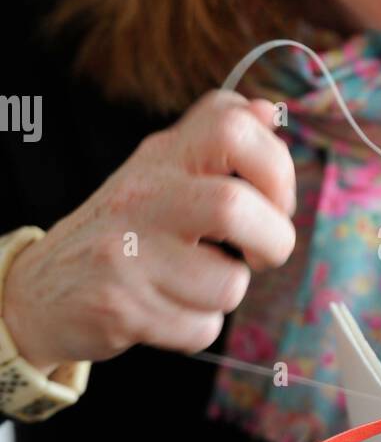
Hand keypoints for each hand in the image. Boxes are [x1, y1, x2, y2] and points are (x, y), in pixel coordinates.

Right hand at [2, 90, 295, 368]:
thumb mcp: (162, 175)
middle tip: (260, 254)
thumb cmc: (125, 233)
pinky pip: (201, 328)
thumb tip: (269, 112)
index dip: (275, 164)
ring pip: (228, 282)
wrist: (43, 290)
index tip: (272, 200)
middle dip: (273, 240)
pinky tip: (168, 312)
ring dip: (227, 294)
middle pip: (233, 206)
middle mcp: (143, 194)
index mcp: (163, 156)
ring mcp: (128, 251)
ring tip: (194, 286)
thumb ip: (214, 146)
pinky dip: (198, 329)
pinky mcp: (121, 306)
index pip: (232, 124)